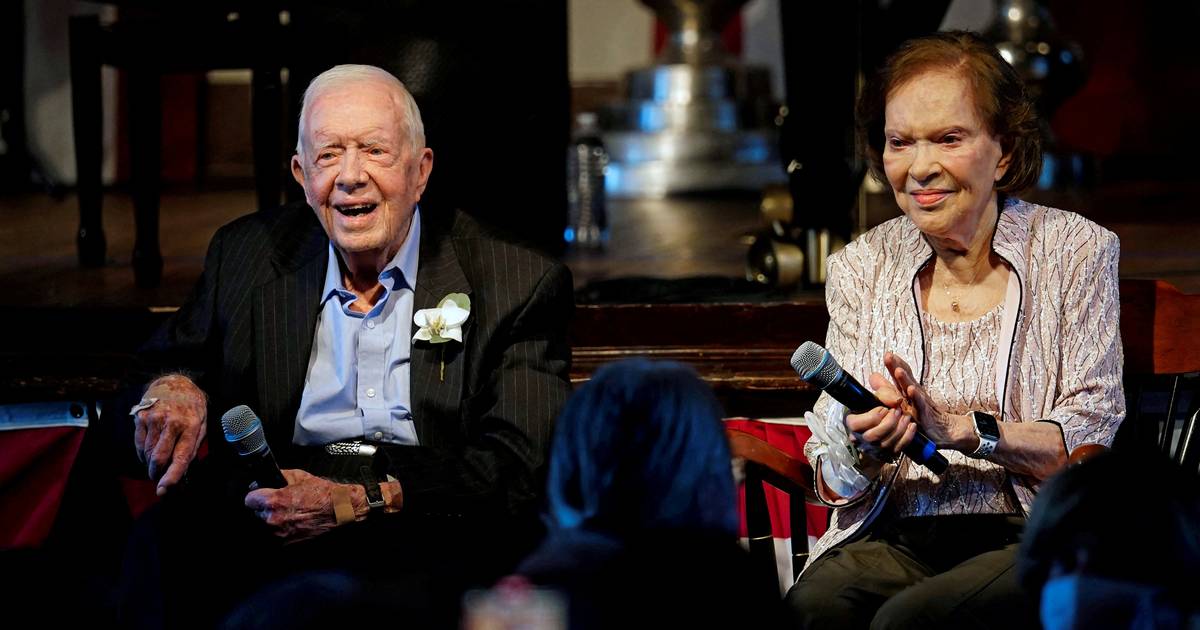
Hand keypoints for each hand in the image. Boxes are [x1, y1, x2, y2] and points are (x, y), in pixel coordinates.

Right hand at [133, 374, 206, 495]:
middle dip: (157, 474)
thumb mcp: (202, 424)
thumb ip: (192, 447)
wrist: (175, 382)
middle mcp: (172, 422)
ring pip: (147, 453)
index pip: (181, 457)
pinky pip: (139, 444)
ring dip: (150, 464)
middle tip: (159, 479)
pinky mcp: (141, 416)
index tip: (163, 490)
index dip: (171, 476)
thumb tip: (181, 472)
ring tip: (156, 464)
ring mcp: (154, 419)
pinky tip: (149, 453)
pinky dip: (142, 454)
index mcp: (192, 426)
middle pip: (159, 458)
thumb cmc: (192, 407)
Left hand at [245, 469, 365, 542]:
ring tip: (289, 514)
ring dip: (273, 521)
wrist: (340, 511)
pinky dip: (282, 531)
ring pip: (265, 527)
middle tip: (280, 505)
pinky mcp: (286, 544)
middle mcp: (273, 520)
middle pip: (256, 514)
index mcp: (273, 502)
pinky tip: (294, 523)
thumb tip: (265, 478)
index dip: (256, 496)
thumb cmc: (323, 494)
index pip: (248, 500)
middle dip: (265, 509)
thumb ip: (278, 476)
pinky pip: (276, 536)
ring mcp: (279, 535)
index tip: (260, 496)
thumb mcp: (299, 476)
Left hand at [884, 352, 963, 447]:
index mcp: (908, 389)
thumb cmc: (921, 414)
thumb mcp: (903, 401)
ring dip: (905, 379)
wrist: (944, 429)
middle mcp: (914, 393)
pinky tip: (912, 390)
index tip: (887, 354)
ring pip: (912, 388)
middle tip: (888, 356)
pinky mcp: (925, 414)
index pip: (901, 373)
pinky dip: (916, 397)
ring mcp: (920, 402)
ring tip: (898, 370)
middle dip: (896, 366)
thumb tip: (872, 377)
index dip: (894, 364)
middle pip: (905, 377)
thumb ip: (888, 388)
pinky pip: (920, 405)